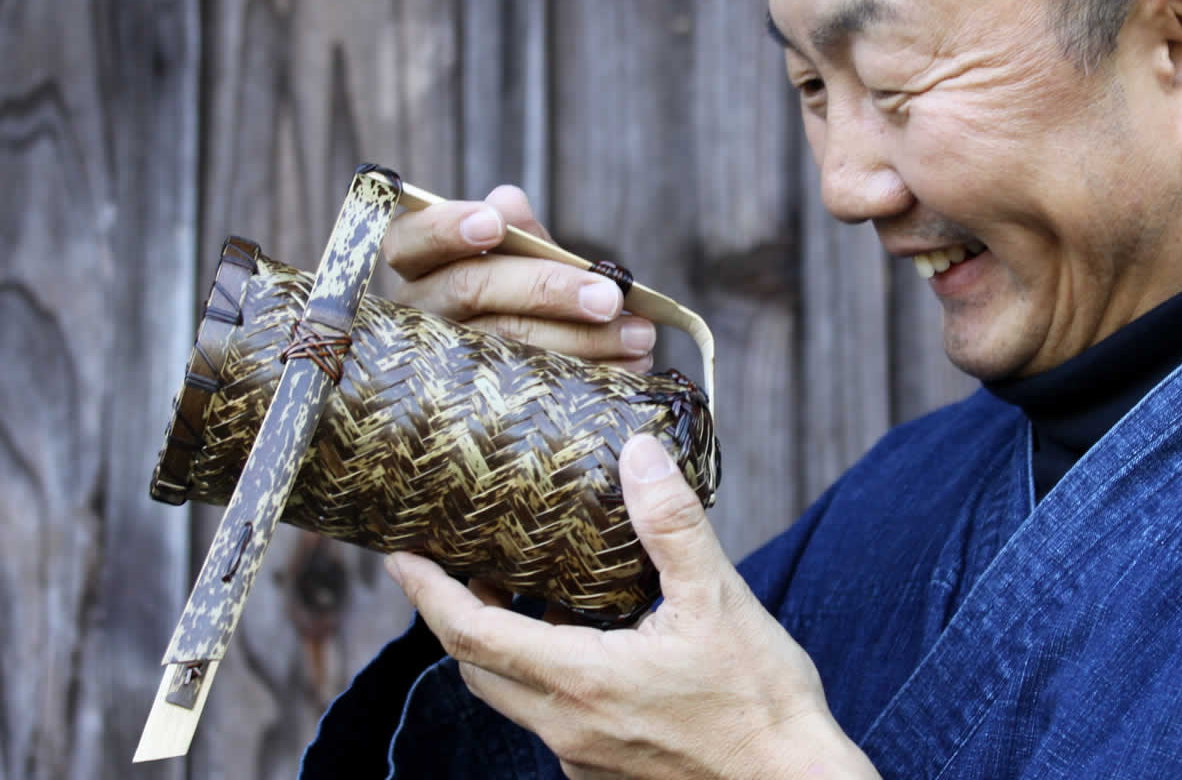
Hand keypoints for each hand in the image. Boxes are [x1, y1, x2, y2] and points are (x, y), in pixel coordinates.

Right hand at [382, 184, 655, 371]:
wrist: (512, 376)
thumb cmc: (513, 294)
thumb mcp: (515, 261)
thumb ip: (517, 234)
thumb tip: (508, 200)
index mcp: (418, 266)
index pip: (410, 241)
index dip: (446, 229)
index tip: (494, 224)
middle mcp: (418, 314)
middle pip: (471, 291)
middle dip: (546, 289)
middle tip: (610, 298)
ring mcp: (441, 366)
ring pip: (507, 346)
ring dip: (583, 341)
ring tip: (640, 336)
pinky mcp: (477, 411)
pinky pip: (535, 394)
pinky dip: (590, 378)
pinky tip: (630, 370)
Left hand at [385, 435, 880, 779]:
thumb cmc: (761, 703)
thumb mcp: (718, 600)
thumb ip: (670, 526)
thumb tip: (637, 455)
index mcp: (582, 681)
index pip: (469, 634)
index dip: (426, 592)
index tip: (398, 554)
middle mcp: (567, 725)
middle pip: (475, 665)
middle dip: (452, 612)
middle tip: (449, 561)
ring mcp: (581, 752)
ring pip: (511, 692)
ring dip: (499, 641)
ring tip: (518, 585)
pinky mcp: (603, 765)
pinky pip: (549, 712)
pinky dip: (543, 667)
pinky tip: (585, 633)